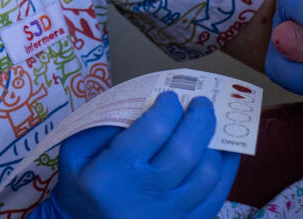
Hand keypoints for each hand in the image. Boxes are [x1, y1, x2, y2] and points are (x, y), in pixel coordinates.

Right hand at [34, 92, 238, 218]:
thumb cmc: (82, 185)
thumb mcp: (76, 151)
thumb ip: (106, 123)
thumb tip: (148, 100)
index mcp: (110, 176)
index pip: (153, 131)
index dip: (168, 107)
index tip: (170, 96)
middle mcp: (142, 199)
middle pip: (185, 152)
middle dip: (199, 119)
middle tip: (201, 103)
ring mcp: (167, 217)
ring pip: (207, 175)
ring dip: (214, 143)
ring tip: (208, 125)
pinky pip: (216, 196)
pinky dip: (226, 169)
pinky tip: (223, 150)